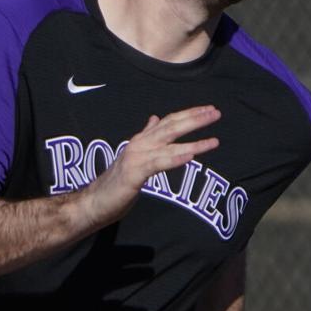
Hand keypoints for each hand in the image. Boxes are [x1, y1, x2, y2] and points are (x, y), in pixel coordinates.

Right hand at [80, 105, 219, 225]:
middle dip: (195, 119)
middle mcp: (140, 144)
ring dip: (193, 141)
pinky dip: (175, 159)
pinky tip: (190, 157)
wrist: (94, 202)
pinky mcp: (133, 174)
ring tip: (214, 140)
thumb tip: (154, 119)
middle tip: (216, 112)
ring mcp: (136, 158)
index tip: (208, 109)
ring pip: (168, 144)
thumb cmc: (115, 182)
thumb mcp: (134, 156)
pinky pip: (158, 164)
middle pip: (171, 126)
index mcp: (142, 140)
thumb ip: (146, 137)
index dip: (189, 113)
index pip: (168, 121)